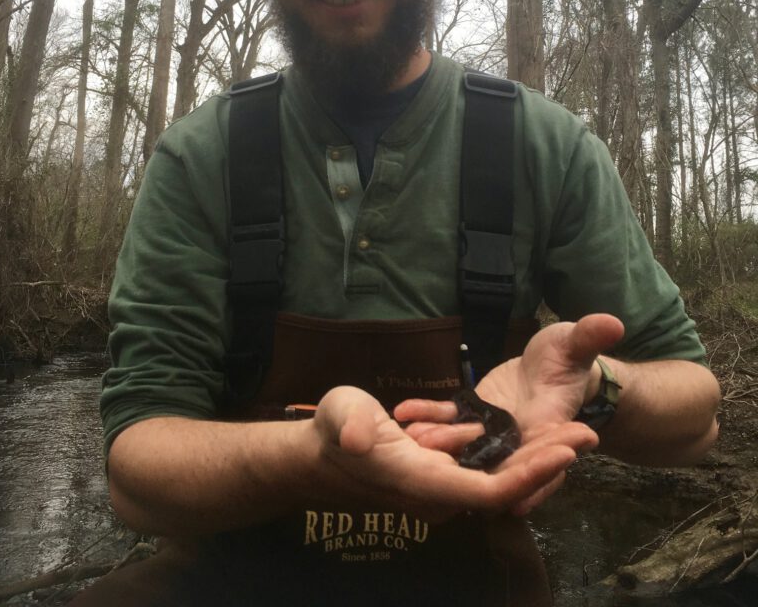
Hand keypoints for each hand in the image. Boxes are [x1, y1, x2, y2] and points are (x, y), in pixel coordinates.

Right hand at [310, 385, 597, 521]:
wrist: (320, 451)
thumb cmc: (331, 428)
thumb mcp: (340, 414)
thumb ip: (350, 426)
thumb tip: (358, 437)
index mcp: (421, 481)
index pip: (487, 492)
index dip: (528, 476)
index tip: (563, 452)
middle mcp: (439, 490)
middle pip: (506, 487)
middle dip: (547, 462)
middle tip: (586, 431)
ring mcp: (443, 481)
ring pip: (501, 476)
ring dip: (537, 455)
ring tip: (574, 426)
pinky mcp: (443, 468)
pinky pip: (487, 465)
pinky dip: (514, 450)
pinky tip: (536, 429)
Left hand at [393, 314, 623, 511]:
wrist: (551, 365)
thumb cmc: (569, 358)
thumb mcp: (578, 345)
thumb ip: (591, 337)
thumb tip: (613, 322)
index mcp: (550, 426)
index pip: (546, 460)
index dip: (534, 481)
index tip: (516, 500)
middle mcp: (519, 437)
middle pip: (497, 459)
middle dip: (469, 461)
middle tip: (439, 456)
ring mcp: (493, 429)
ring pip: (466, 443)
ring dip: (441, 442)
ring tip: (414, 437)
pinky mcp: (473, 414)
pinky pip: (448, 418)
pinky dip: (428, 416)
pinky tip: (403, 412)